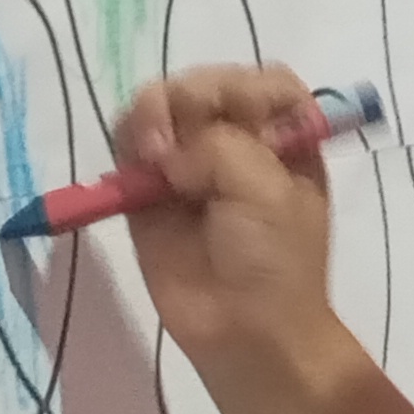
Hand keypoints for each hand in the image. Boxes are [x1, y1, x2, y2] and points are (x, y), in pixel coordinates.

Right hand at [116, 63, 347, 392]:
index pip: (261, 80)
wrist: (246, 332)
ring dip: (152, 115)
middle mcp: (237, 141)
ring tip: (154, 156)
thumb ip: (220, 145)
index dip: (243, 89)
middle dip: (190, 100)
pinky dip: (128, 140)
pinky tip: (140, 164)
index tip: (240, 121)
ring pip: (160, 105)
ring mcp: (189, 164)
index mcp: (285, 138)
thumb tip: (166, 155)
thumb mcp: (269, 188)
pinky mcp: (148, 190)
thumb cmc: (275, 261)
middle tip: (184, 143)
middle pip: (204, 84)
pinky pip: (128, 143)